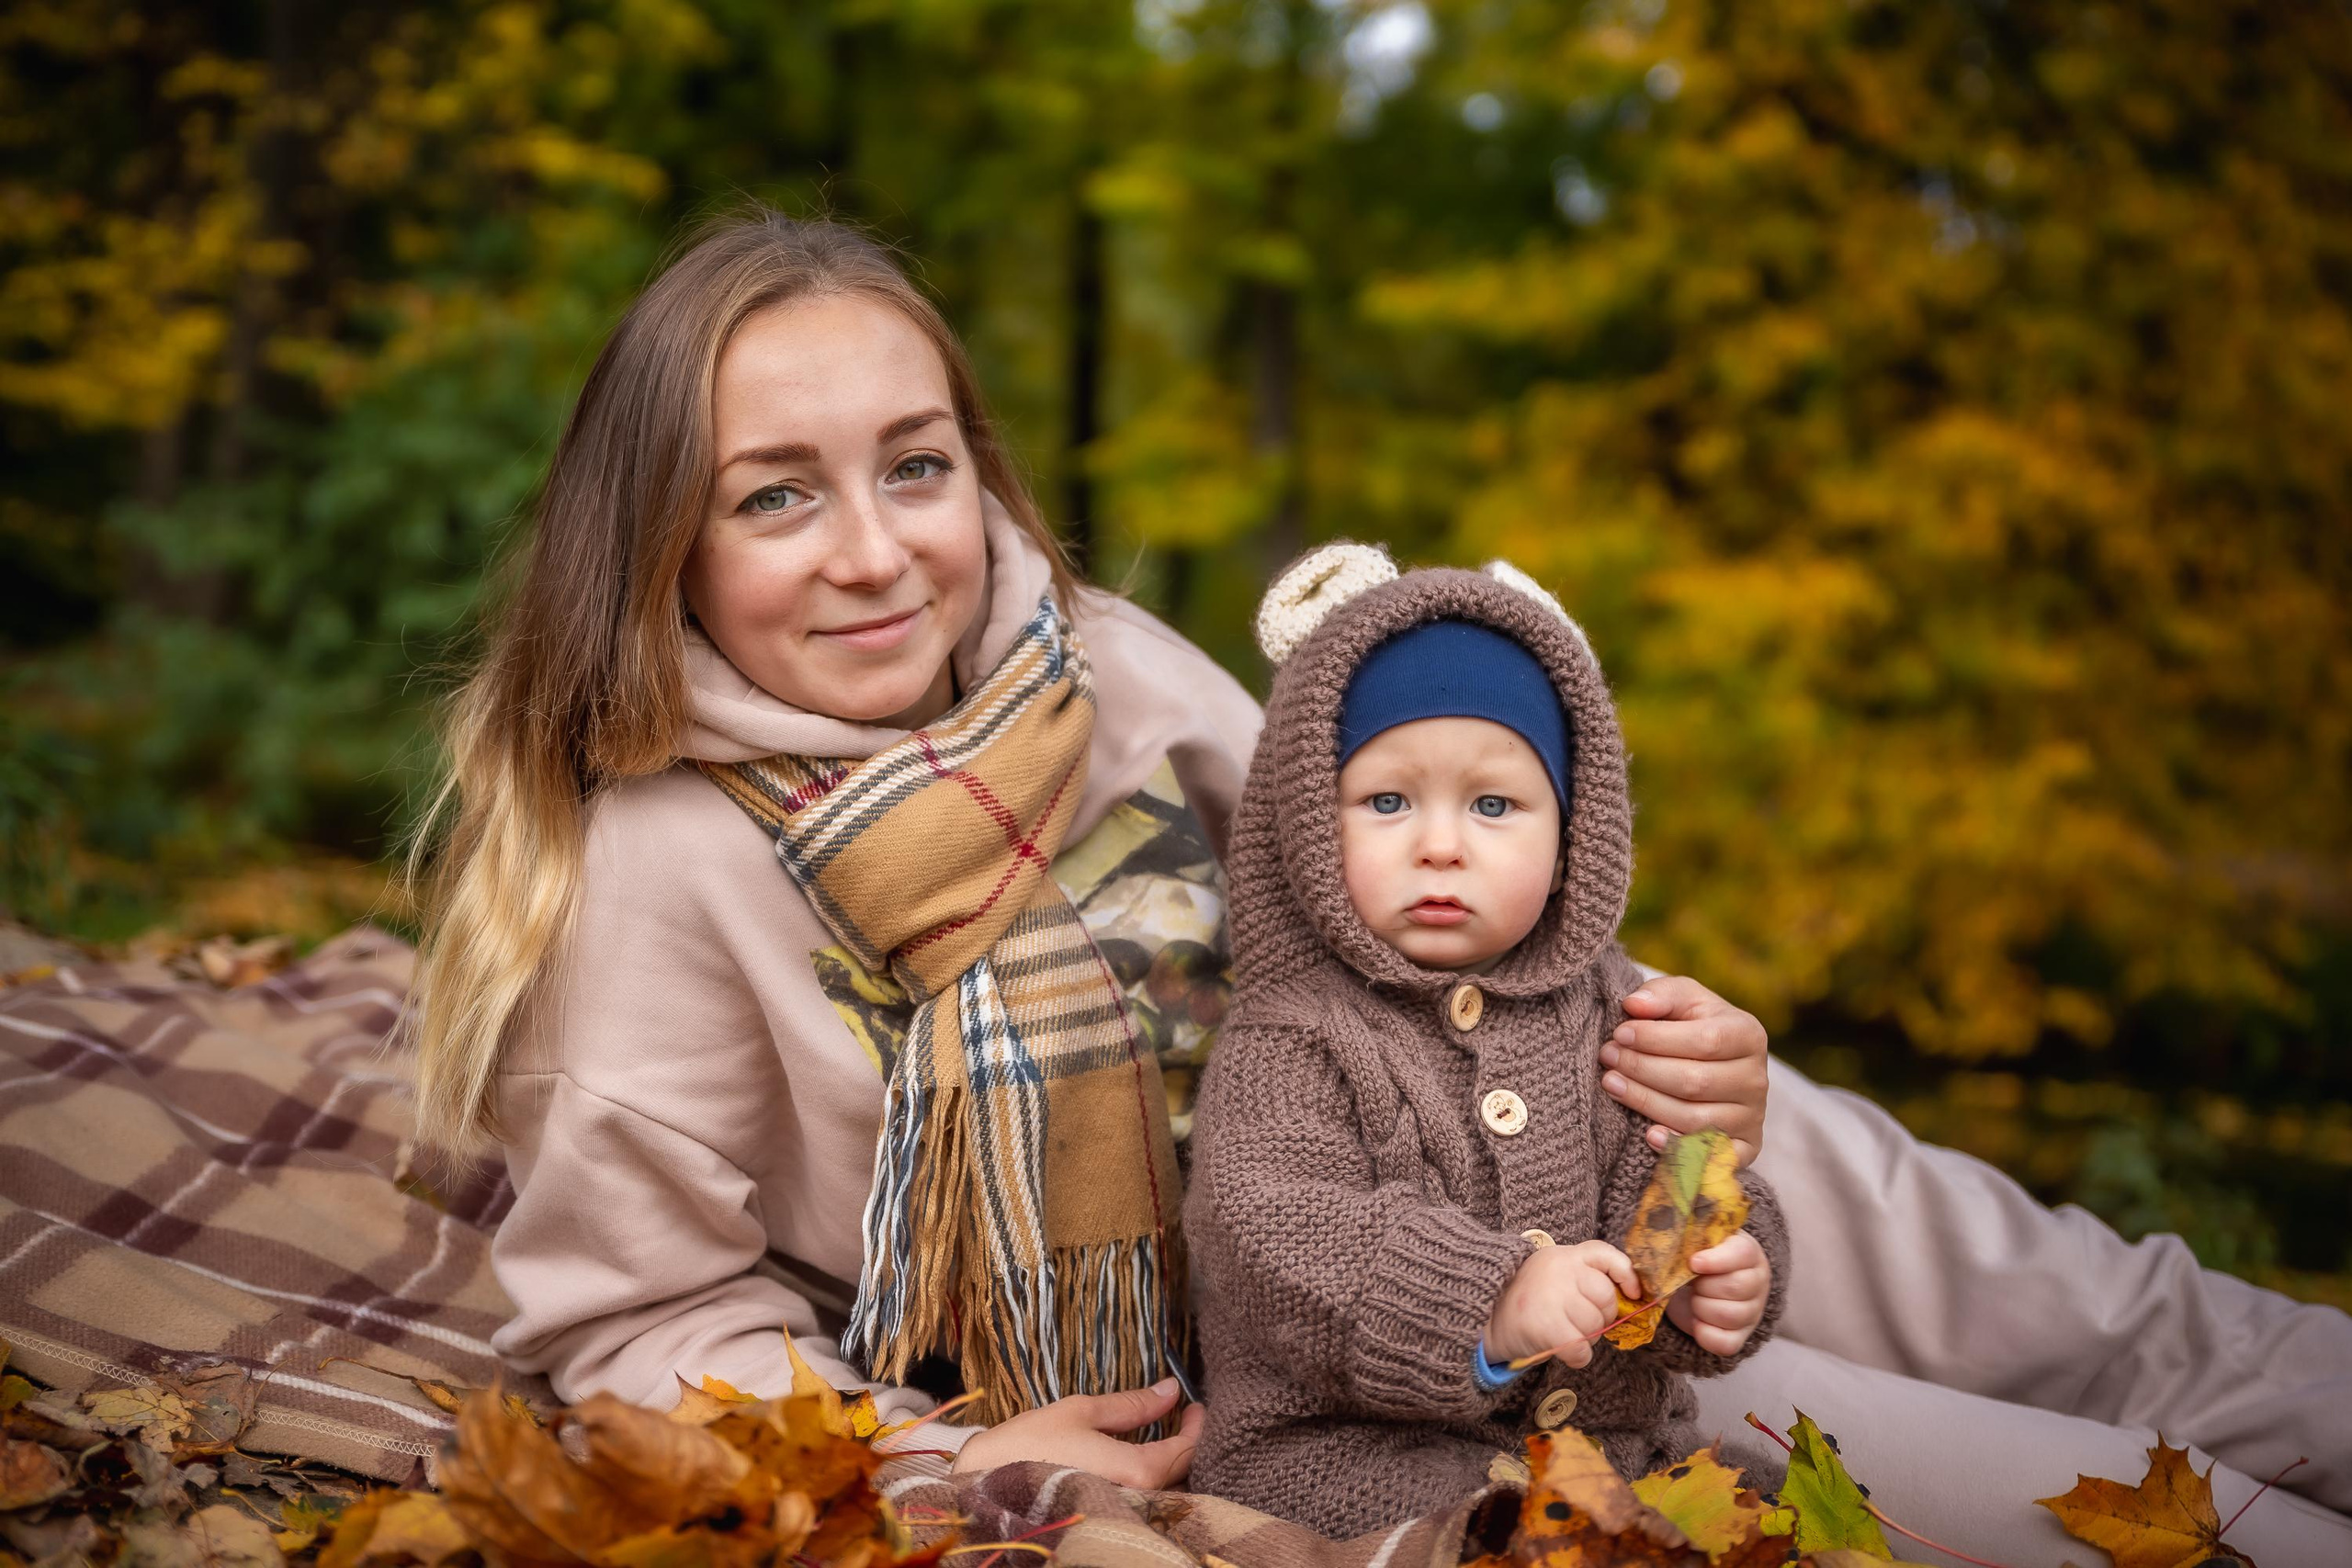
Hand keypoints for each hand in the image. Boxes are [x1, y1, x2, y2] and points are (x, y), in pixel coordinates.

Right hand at [949, 1378, 1203, 1488]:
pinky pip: (1142, 1500)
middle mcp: (1136, 1501)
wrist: (984, 1486)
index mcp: (1136, 1472)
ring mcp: (1121, 1513)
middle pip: (1180, 1476)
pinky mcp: (1105, 1517)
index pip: (1185, 1452)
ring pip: (1162, 1492)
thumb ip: (1131, 1405)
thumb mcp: (1081, 1412)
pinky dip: (1149, 1480)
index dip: (1197, 1427)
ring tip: (1162, 1436)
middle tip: (1183, 1419)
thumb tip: (1170, 1390)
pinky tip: (1136, 1461)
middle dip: (1186, 1447)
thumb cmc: (1030, 1446)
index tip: (1196, 1405)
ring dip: (1168, 1465)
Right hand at [1485, 1240, 1642, 1368]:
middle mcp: (1560, 1272)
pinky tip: (1562, 1349)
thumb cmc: (1524, 1298)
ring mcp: (1552, 1298)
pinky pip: (1582, 1349)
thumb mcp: (1551, 1272)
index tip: (1633, 1293)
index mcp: (1563, 1256)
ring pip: (1595, 1326)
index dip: (1626, 1274)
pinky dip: (1577, 1357)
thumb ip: (1582, 1275)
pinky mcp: (1546, 1327)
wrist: (1480, 1316)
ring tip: (1564, 1332)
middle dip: (1601, 1316)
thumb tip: (1625, 1297)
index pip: (1605, 1255)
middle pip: (1606, 1297)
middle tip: (1580, 1321)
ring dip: (1586, 1338)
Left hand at [1602, 976, 1769, 1166]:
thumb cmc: (1692, 1026)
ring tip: (1611, 1083)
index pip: (1704, 1041)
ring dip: (1645, 1102)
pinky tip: (1647, 1135)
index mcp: (1748, 1035)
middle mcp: (1756, 1079)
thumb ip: (1660, 995)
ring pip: (1694, 1118)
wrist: (1714, 1065)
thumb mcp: (1682, 999)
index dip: (1657, 1039)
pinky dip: (1677, 1148)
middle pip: (1695, 1081)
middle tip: (1607, 1057)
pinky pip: (1709, 1157)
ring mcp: (1751, 1118)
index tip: (1619, 1033)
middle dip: (1642, 1069)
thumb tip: (1633, 1005)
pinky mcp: (1743, 1149)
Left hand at [1664, 1230, 1770, 1356]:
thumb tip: (1672, 1250)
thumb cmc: (1695, 1258)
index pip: (1742, 1254)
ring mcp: (1752, 1312)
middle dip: (1703, 1286)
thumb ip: (1689, 1241)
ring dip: (1701, 1307)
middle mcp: (1757, 1282)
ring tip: (1694, 1298)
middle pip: (1734, 1287)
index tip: (1693, 1262)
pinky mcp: (1740, 1337)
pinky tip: (1696, 1320)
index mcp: (1748, 1252)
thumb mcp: (1695, 1242)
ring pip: (1730, 1315)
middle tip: (1691, 1282)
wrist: (1698, 1285)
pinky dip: (1704, 1333)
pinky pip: (1726, 1343)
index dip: (1716, 1260)